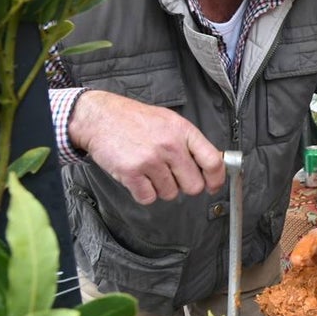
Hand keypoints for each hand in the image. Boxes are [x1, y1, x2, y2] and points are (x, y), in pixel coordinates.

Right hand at [68, 90, 224, 203]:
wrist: (99, 117)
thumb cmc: (135, 120)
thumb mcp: (170, 122)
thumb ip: (191, 143)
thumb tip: (213, 165)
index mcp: (183, 131)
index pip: (213, 162)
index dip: (217, 179)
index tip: (213, 186)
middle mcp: (170, 145)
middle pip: (194, 186)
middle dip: (184, 186)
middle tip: (171, 175)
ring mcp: (150, 160)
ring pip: (170, 194)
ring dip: (161, 187)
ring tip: (149, 170)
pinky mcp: (131, 172)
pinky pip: (148, 198)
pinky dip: (143, 193)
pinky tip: (138, 176)